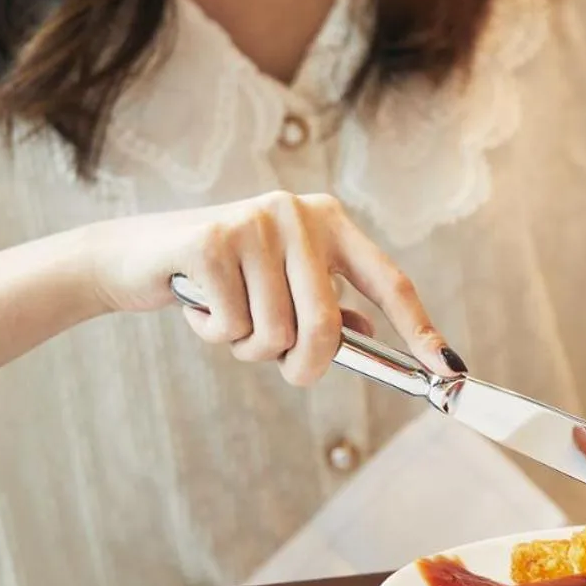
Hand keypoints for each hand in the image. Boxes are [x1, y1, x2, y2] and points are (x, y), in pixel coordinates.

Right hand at [86, 191, 460, 386]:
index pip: (389, 281)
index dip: (419, 330)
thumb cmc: (221, 279)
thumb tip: (369, 336)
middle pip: (326, 326)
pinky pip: (232, 328)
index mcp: (329, 221)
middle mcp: (297, 213)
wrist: (137, 257)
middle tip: (283, 368)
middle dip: (304, 366)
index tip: (448, 372)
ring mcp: (254, 223)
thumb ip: (327, 305)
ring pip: (275, 334)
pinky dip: (214, 334)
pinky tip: (198, 305)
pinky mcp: (211, 242)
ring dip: (248, 348)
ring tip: (225, 317)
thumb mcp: (281, 286)